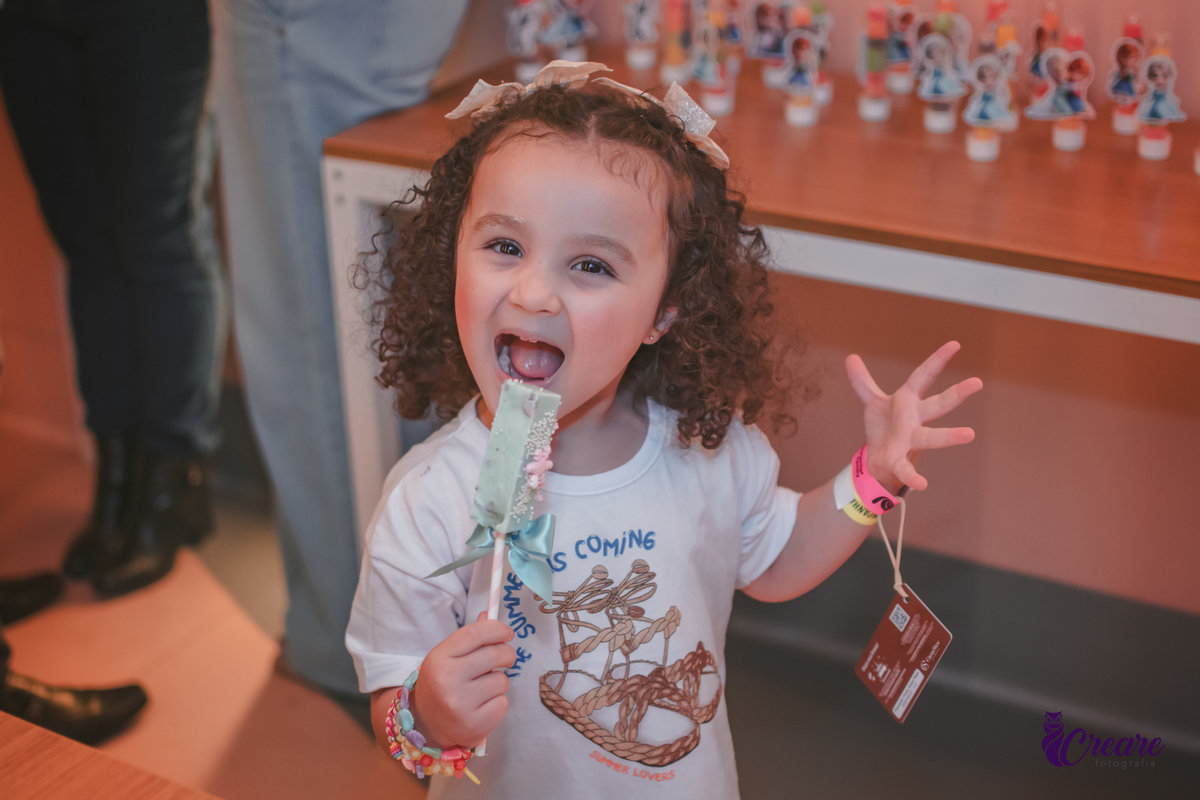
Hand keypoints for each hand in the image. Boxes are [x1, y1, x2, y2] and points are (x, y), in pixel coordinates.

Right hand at [411, 613, 515, 747]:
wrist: (425, 726)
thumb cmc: (441, 684)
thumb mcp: (447, 657)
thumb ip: (469, 637)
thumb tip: (488, 615)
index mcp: (440, 658)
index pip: (476, 633)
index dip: (498, 629)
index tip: (507, 633)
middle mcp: (448, 679)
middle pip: (495, 654)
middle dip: (507, 654)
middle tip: (506, 658)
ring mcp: (460, 704)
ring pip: (502, 681)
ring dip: (499, 682)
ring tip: (483, 689)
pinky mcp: (474, 725)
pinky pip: (503, 704)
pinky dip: (498, 703)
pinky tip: (482, 706)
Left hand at [845, 341, 981, 492]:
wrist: (877, 459)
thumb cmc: (884, 427)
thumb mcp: (872, 401)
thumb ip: (862, 381)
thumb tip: (850, 357)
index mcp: (908, 400)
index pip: (924, 376)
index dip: (937, 360)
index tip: (955, 344)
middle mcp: (914, 419)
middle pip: (938, 405)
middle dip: (956, 394)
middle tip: (977, 383)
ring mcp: (911, 440)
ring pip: (932, 437)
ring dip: (949, 436)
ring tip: (969, 434)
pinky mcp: (900, 460)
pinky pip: (908, 469)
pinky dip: (914, 477)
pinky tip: (923, 484)